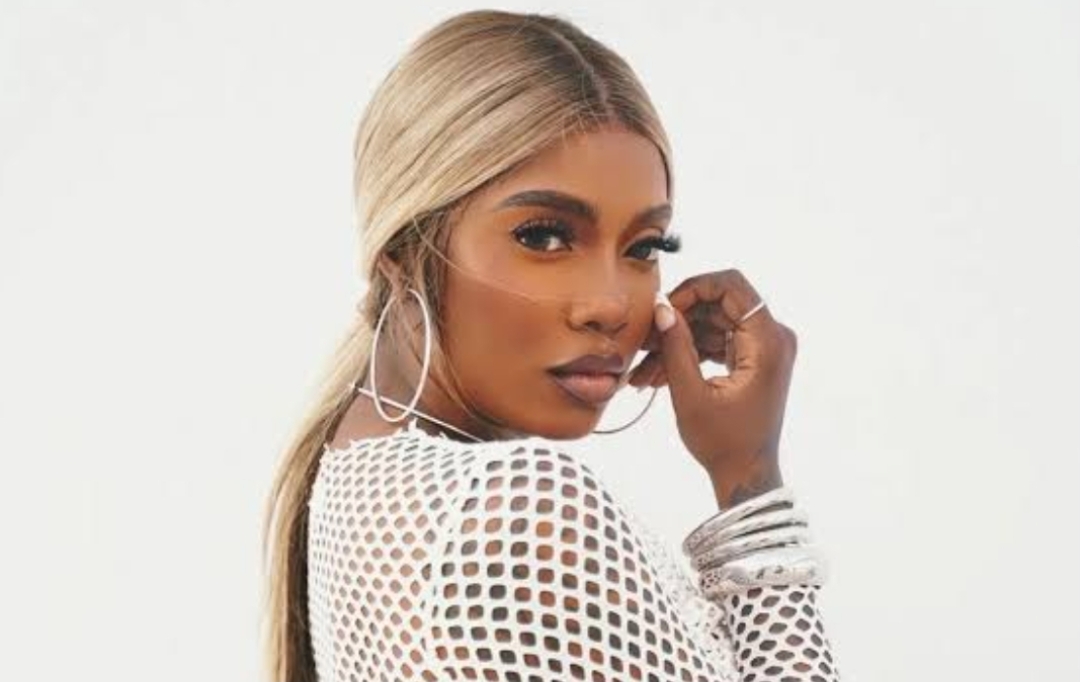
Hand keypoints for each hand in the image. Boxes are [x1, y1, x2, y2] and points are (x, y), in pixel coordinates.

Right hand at [627, 270, 797, 507]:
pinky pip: (719, 339)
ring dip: (680, 339)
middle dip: (680, 318)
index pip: (732, 286)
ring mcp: (765, 347)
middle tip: (647, 340)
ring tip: (646, 366)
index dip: (694, 289)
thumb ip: (676, 346)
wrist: (746, 473)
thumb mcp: (691, 395)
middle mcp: (774, 337)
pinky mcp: (754, 358)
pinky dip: (691, 351)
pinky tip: (660, 371)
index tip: (665, 310)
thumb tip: (663, 308)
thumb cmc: (723, 442)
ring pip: (714, 322)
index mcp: (767, 342)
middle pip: (721, 302)